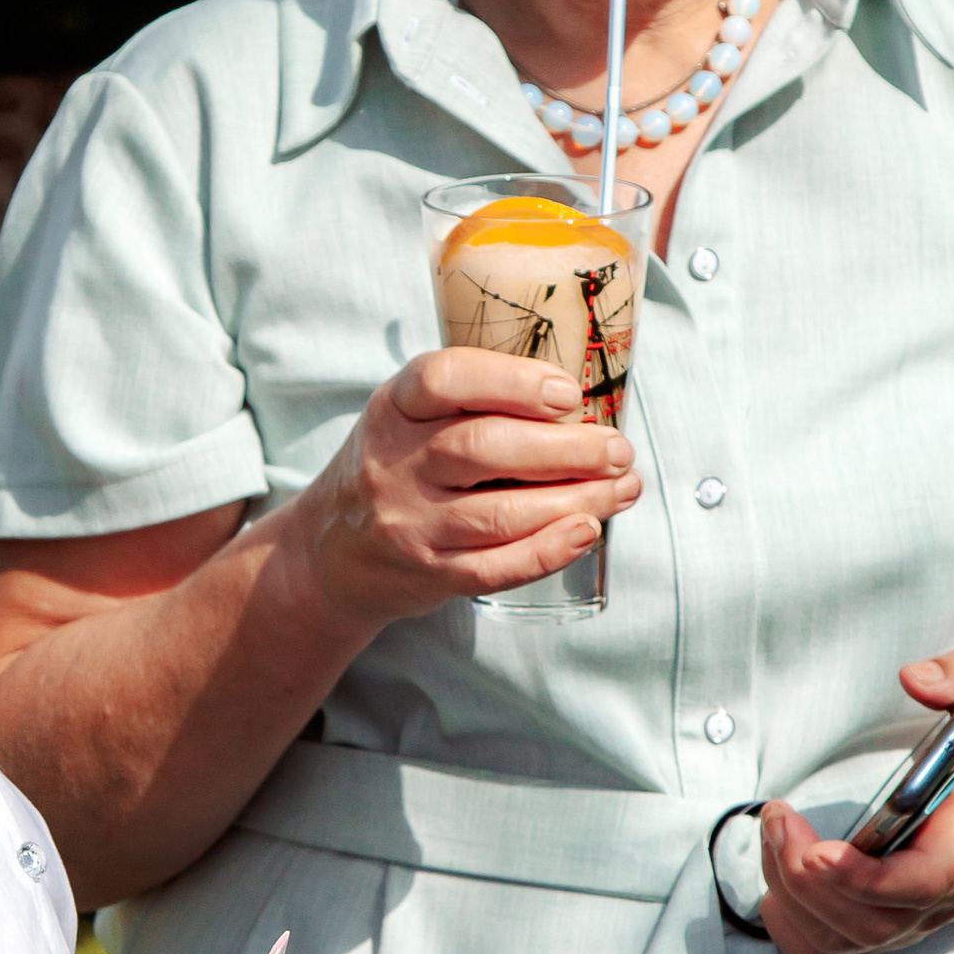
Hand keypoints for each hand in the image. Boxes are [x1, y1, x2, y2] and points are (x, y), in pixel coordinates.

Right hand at [285, 350, 640, 627]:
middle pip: (483, 448)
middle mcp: (393, 464)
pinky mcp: (428, 573)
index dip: (513, 382)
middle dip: (565, 448)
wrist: (331, 552)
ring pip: (499, 513)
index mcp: (393, 409)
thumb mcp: (407, 416)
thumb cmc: (395, 467)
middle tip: (618, 449)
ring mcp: (408, 524)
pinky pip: (495, 567)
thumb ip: (473, 399)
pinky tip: (585, 532)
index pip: (445, 379)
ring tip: (622, 488)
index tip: (568, 392)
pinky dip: (547, 551)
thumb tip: (580, 399)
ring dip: (575, 500)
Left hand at [758, 647, 953, 953]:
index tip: (818, 850)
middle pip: (870, 921)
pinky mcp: (891, 926)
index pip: (921, 882)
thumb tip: (913, 678)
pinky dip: (792, 925)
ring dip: (790, 893)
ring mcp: (917, 918)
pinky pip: (832, 952)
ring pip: (845, 940)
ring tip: (775, 833)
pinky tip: (778, 877)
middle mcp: (945, 893)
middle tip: (778, 820)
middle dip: (806, 877)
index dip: (865, 878)